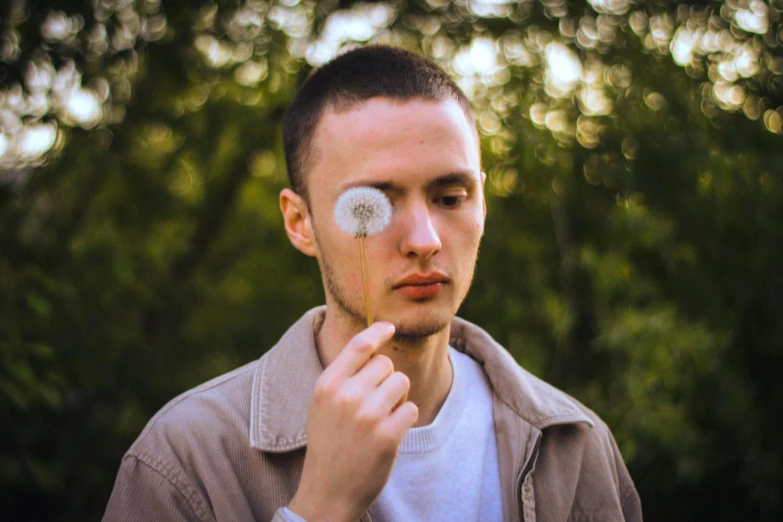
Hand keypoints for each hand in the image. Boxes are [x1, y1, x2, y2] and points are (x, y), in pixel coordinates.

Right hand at [288, 322, 418, 521]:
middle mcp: (346, 395)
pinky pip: (411, 409)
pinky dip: (405, 419)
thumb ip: (344, 376)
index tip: (390, 327)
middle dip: (387, 380)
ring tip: (382, 418)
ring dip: (398, 398)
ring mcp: (367, 415)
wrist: (328, 491)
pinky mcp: (387, 435)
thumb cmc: (330, 443)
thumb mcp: (323, 404)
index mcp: (327, 384)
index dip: (378, 332)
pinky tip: (389, 434)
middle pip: (386, 364)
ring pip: (401, 383)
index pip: (359, 345)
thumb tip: (375, 345)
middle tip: (374, 404)